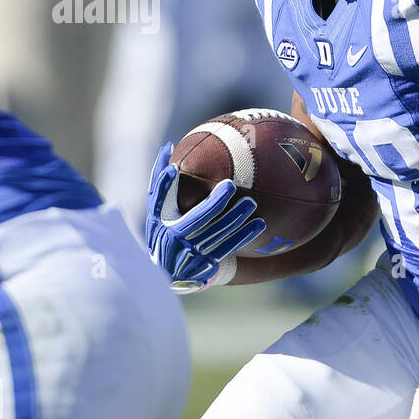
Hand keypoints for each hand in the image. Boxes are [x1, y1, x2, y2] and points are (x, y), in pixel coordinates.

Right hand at [144, 142, 265, 293]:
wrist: (170, 271)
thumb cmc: (166, 229)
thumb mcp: (158, 211)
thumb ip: (162, 183)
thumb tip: (168, 147)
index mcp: (159, 222)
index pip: (159, 201)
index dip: (164, 186)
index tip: (174, 168)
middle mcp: (172, 239)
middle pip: (196, 220)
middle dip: (214, 203)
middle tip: (230, 185)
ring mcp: (190, 254)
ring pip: (216, 234)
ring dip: (234, 218)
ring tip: (251, 203)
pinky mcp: (206, 265)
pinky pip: (229, 248)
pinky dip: (244, 235)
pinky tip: (260, 224)